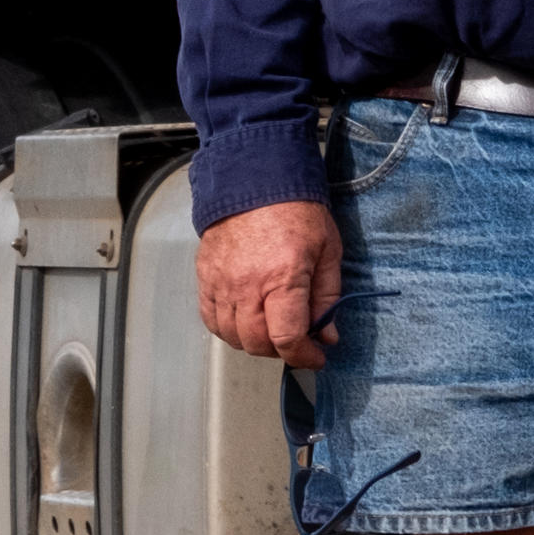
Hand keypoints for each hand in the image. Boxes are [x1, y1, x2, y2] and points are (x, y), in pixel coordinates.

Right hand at [197, 200, 343, 364]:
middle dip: (281, 350)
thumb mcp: (328, 250)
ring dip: (254, 342)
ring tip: (271, 328)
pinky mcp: (205, 276)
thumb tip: (327, 335)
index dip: (304, 356)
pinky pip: (210, 319)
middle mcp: (247, 285)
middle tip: (296, 340)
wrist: (255, 178)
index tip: (315, 356)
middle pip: (258, 343)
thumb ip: (328, 297)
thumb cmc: (296, 210)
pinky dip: (227, 329)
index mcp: (282, 277)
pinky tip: (245, 320)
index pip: (287, 338)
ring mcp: (221, 282)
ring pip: (232, 336)